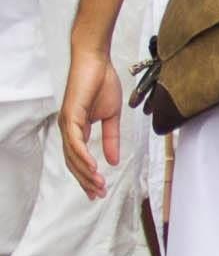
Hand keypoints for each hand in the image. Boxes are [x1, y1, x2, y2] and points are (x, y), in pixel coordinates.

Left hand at [59, 46, 122, 199]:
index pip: (79, 159)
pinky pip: (75, 142)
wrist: (96, 61)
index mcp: (77, 130)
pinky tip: (93, 166)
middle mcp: (68, 129)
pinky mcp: (70, 116)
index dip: (88, 176)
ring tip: (99, 185)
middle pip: (74, 162)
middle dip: (86, 180)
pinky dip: (83, 156)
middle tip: (99, 194)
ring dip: (86, 172)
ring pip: (73, 156)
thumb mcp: (112, 116)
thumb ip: (111, 138)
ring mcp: (67, 123)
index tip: (99, 190)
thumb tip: (113, 160)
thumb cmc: (102, 83)